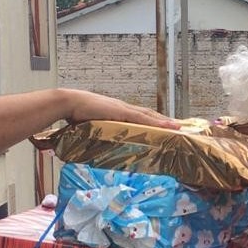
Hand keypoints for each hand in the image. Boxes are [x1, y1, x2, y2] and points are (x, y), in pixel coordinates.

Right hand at [63, 89, 178, 128]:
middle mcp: (123, 108)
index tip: (165, 125)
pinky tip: (166, 126)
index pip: (140, 116)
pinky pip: (142, 118)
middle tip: (178, 127)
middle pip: (149, 115)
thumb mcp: (91, 125)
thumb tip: (98, 144)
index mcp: (118, 111)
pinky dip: (155, 122)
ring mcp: (123, 109)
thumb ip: (98, 133)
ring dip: (164, 121)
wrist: (69, 102)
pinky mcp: (121, 111)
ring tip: (177, 127)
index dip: (153, 120)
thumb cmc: (76, 114)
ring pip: (149, 115)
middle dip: (163, 121)